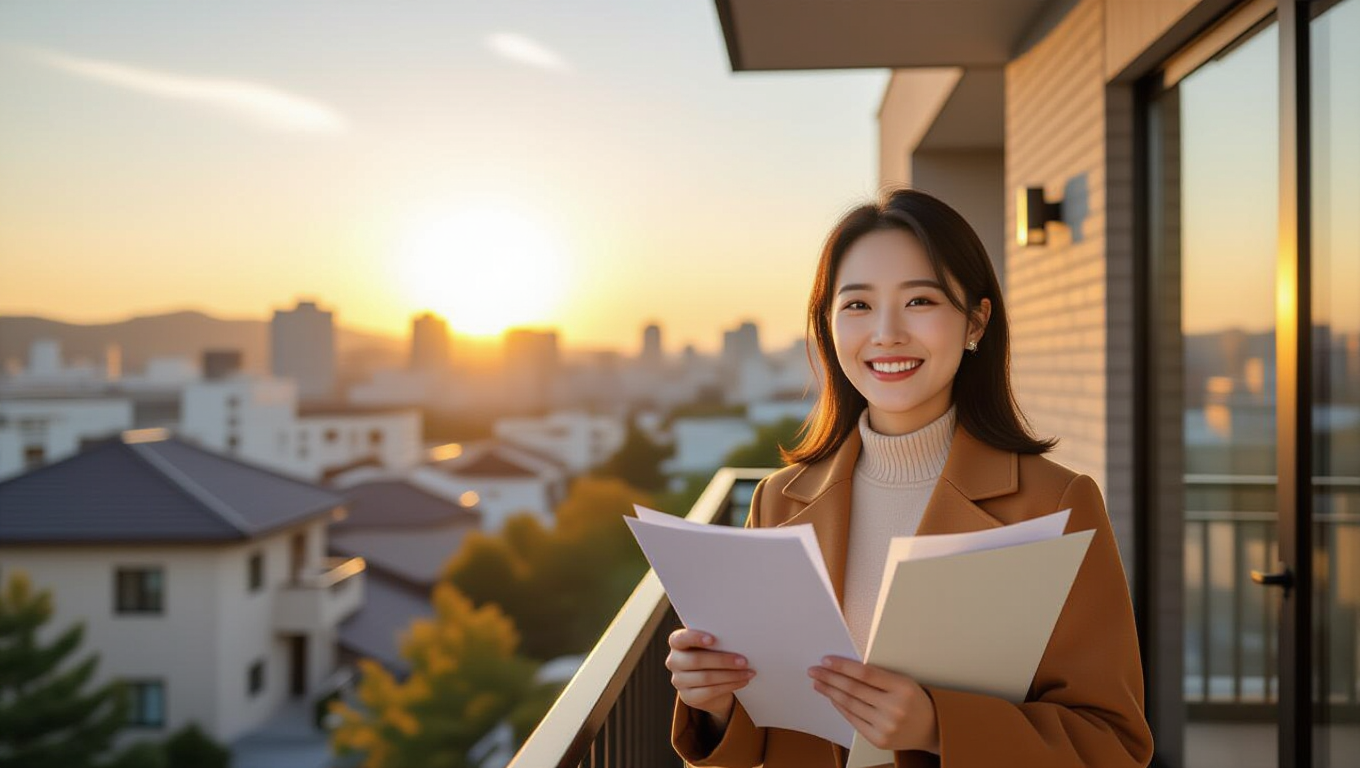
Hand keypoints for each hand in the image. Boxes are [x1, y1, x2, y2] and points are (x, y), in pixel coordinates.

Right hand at [665, 628, 755, 726]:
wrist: (710, 683)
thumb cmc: (714, 655)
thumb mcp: (712, 646)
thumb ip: (717, 641)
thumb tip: (739, 640)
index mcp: (677, 643)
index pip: (680, 638)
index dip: (694, 638)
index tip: (713, 639)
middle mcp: (674, 661)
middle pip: (696, 660)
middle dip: (723, 660)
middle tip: (744, 660)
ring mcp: (679, 681)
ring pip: (706, 678)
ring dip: (731, 675)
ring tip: (748, 672)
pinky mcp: (688, 697)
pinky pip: (710, 692)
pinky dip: (729, 686)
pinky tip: (743, 681)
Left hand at [808, 657, 939, 753]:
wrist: (931, 729)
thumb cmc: (913, 700)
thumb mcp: (903, 681)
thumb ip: (879, 676)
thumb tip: (844, 668)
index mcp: (903, 687)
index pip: (865, 673)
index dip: (843, 666)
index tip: (826, 660)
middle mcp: (895, 708)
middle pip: (854, 689)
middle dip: (830, 678)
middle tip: (814, 670)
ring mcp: (886, 726)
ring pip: (851, 705)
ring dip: (830, 692)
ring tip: (818, 683)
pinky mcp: (879, 740)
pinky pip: (854, 720)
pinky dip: (840, 707)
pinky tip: (832, 698)